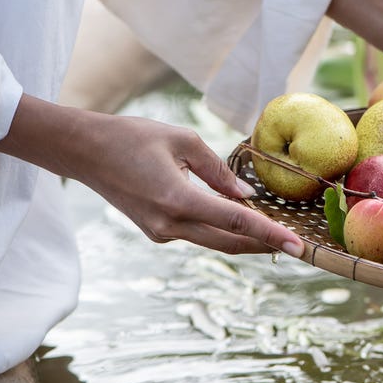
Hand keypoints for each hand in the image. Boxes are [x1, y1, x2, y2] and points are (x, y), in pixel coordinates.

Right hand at [0, 95, 303, 256]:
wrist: (84, 152)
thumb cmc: (132, 137)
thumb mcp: (183, 141)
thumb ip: (219, 171)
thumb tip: (247, 196)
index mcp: (179, 199)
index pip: (236, 222)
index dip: (270, 235)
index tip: (298, 246)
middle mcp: (170, 224)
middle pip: (230, 242)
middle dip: (264, 245)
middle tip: (296, 245)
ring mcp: (161, 232)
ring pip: (215, 241)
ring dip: (244, 239)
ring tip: (275, 233)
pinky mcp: (157, 232)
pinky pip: (199, 234)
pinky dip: (221, 229)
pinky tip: (239, 219)